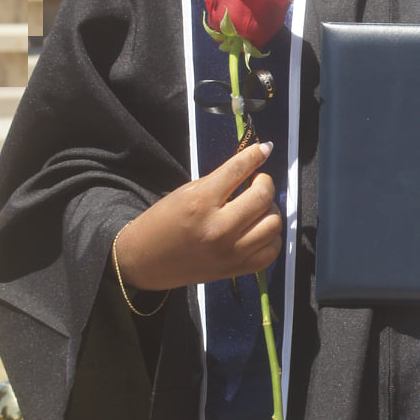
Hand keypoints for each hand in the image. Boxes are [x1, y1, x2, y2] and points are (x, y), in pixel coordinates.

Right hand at [114, 142, 282, 291]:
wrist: (145, 261)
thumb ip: (220, 180)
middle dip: (265, 183)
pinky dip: (271, 237)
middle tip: (256, 183)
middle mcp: (218, 228)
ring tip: (257, 207)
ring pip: (274, 224)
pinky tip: (259, 229)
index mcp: (200, 203)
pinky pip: (271, 251)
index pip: (238, 170)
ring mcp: (229, 252)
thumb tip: (251, 163)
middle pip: (263, 197)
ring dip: (270, 210)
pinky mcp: (235, 269)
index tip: (263, 149)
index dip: (255, 155)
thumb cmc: (162, 223)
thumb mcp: (185, 193)